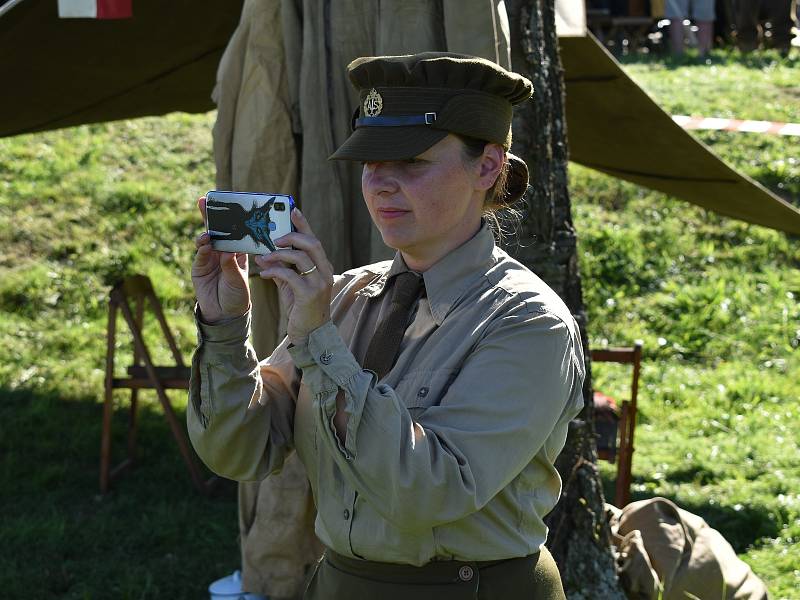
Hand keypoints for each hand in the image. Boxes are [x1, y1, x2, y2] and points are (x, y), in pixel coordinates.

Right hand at [191, 196, 249, 322]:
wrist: (224, 314)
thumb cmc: (238, 295)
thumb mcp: (239, 281)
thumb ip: (232, 266)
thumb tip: (226, 252)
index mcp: (238, 252)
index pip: (235, 231)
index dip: (232, 218)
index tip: (230, 205)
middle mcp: (223, 251)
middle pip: (217, 230)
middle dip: (211, 216)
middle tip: (206, 201)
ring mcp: (210, 257)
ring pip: (206, 239)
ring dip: (206, 232)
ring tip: (208, 231)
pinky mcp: (199, 266)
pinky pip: (200, 254)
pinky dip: (202, 247)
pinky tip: (205, 243)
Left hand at [255, 208, 333, 342]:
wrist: (309, 334)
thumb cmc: (301, 308)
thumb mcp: (292, 285)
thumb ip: (282, 269)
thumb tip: (264, 255)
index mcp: (322, 267)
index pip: (314, 240)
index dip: (303, 224)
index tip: (292, 210)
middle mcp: (324, 272)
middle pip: (312, 244)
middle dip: (291, 236)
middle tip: (274, 238)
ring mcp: (319, 284)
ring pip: (300, 258)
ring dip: (279, 254)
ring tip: (264, 257)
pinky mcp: (309, 295)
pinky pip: (290, 276)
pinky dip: (274, 272)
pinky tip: (263, 275)